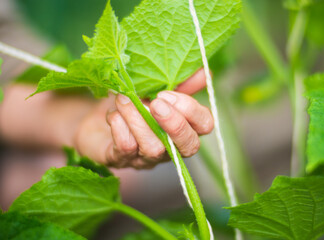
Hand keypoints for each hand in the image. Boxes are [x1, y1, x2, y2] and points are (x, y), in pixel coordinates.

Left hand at [75, 69, 213, 168]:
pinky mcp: (120, 160)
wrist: (95, 120)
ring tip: (125, 98)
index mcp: (182, 128)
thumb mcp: (156, 91)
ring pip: (154, 148)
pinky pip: (126, 149)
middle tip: (156, 102)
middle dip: (175, 123)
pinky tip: (114, 113)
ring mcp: (145, 157)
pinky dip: (120, 126)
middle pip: (188, 146)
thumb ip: (181, 84)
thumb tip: (204, 72)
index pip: (204, 126)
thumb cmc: (132, 105)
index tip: (167, 93)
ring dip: (139, 119)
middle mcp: (169, 148)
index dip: (192, 111)